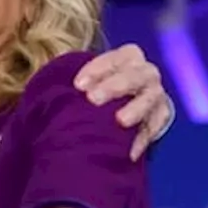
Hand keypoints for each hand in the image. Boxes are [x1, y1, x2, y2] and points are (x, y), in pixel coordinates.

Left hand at [73, 43, 173, 160]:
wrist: (123, 103)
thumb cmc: (97, 87)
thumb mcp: (87, 78)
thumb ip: (74, 80)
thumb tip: (46, 91)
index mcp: (128, 56)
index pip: (114, 58)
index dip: (96, 69)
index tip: (77, 85)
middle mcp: (145, 72)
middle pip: (133, 75)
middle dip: (113, 86)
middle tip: (92, 100)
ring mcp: (155, 94)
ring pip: (150, 98)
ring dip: (135, 108)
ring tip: (120, 121)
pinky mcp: (161, 116)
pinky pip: (155, 126)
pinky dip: (143, 138)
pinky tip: (129, 151)